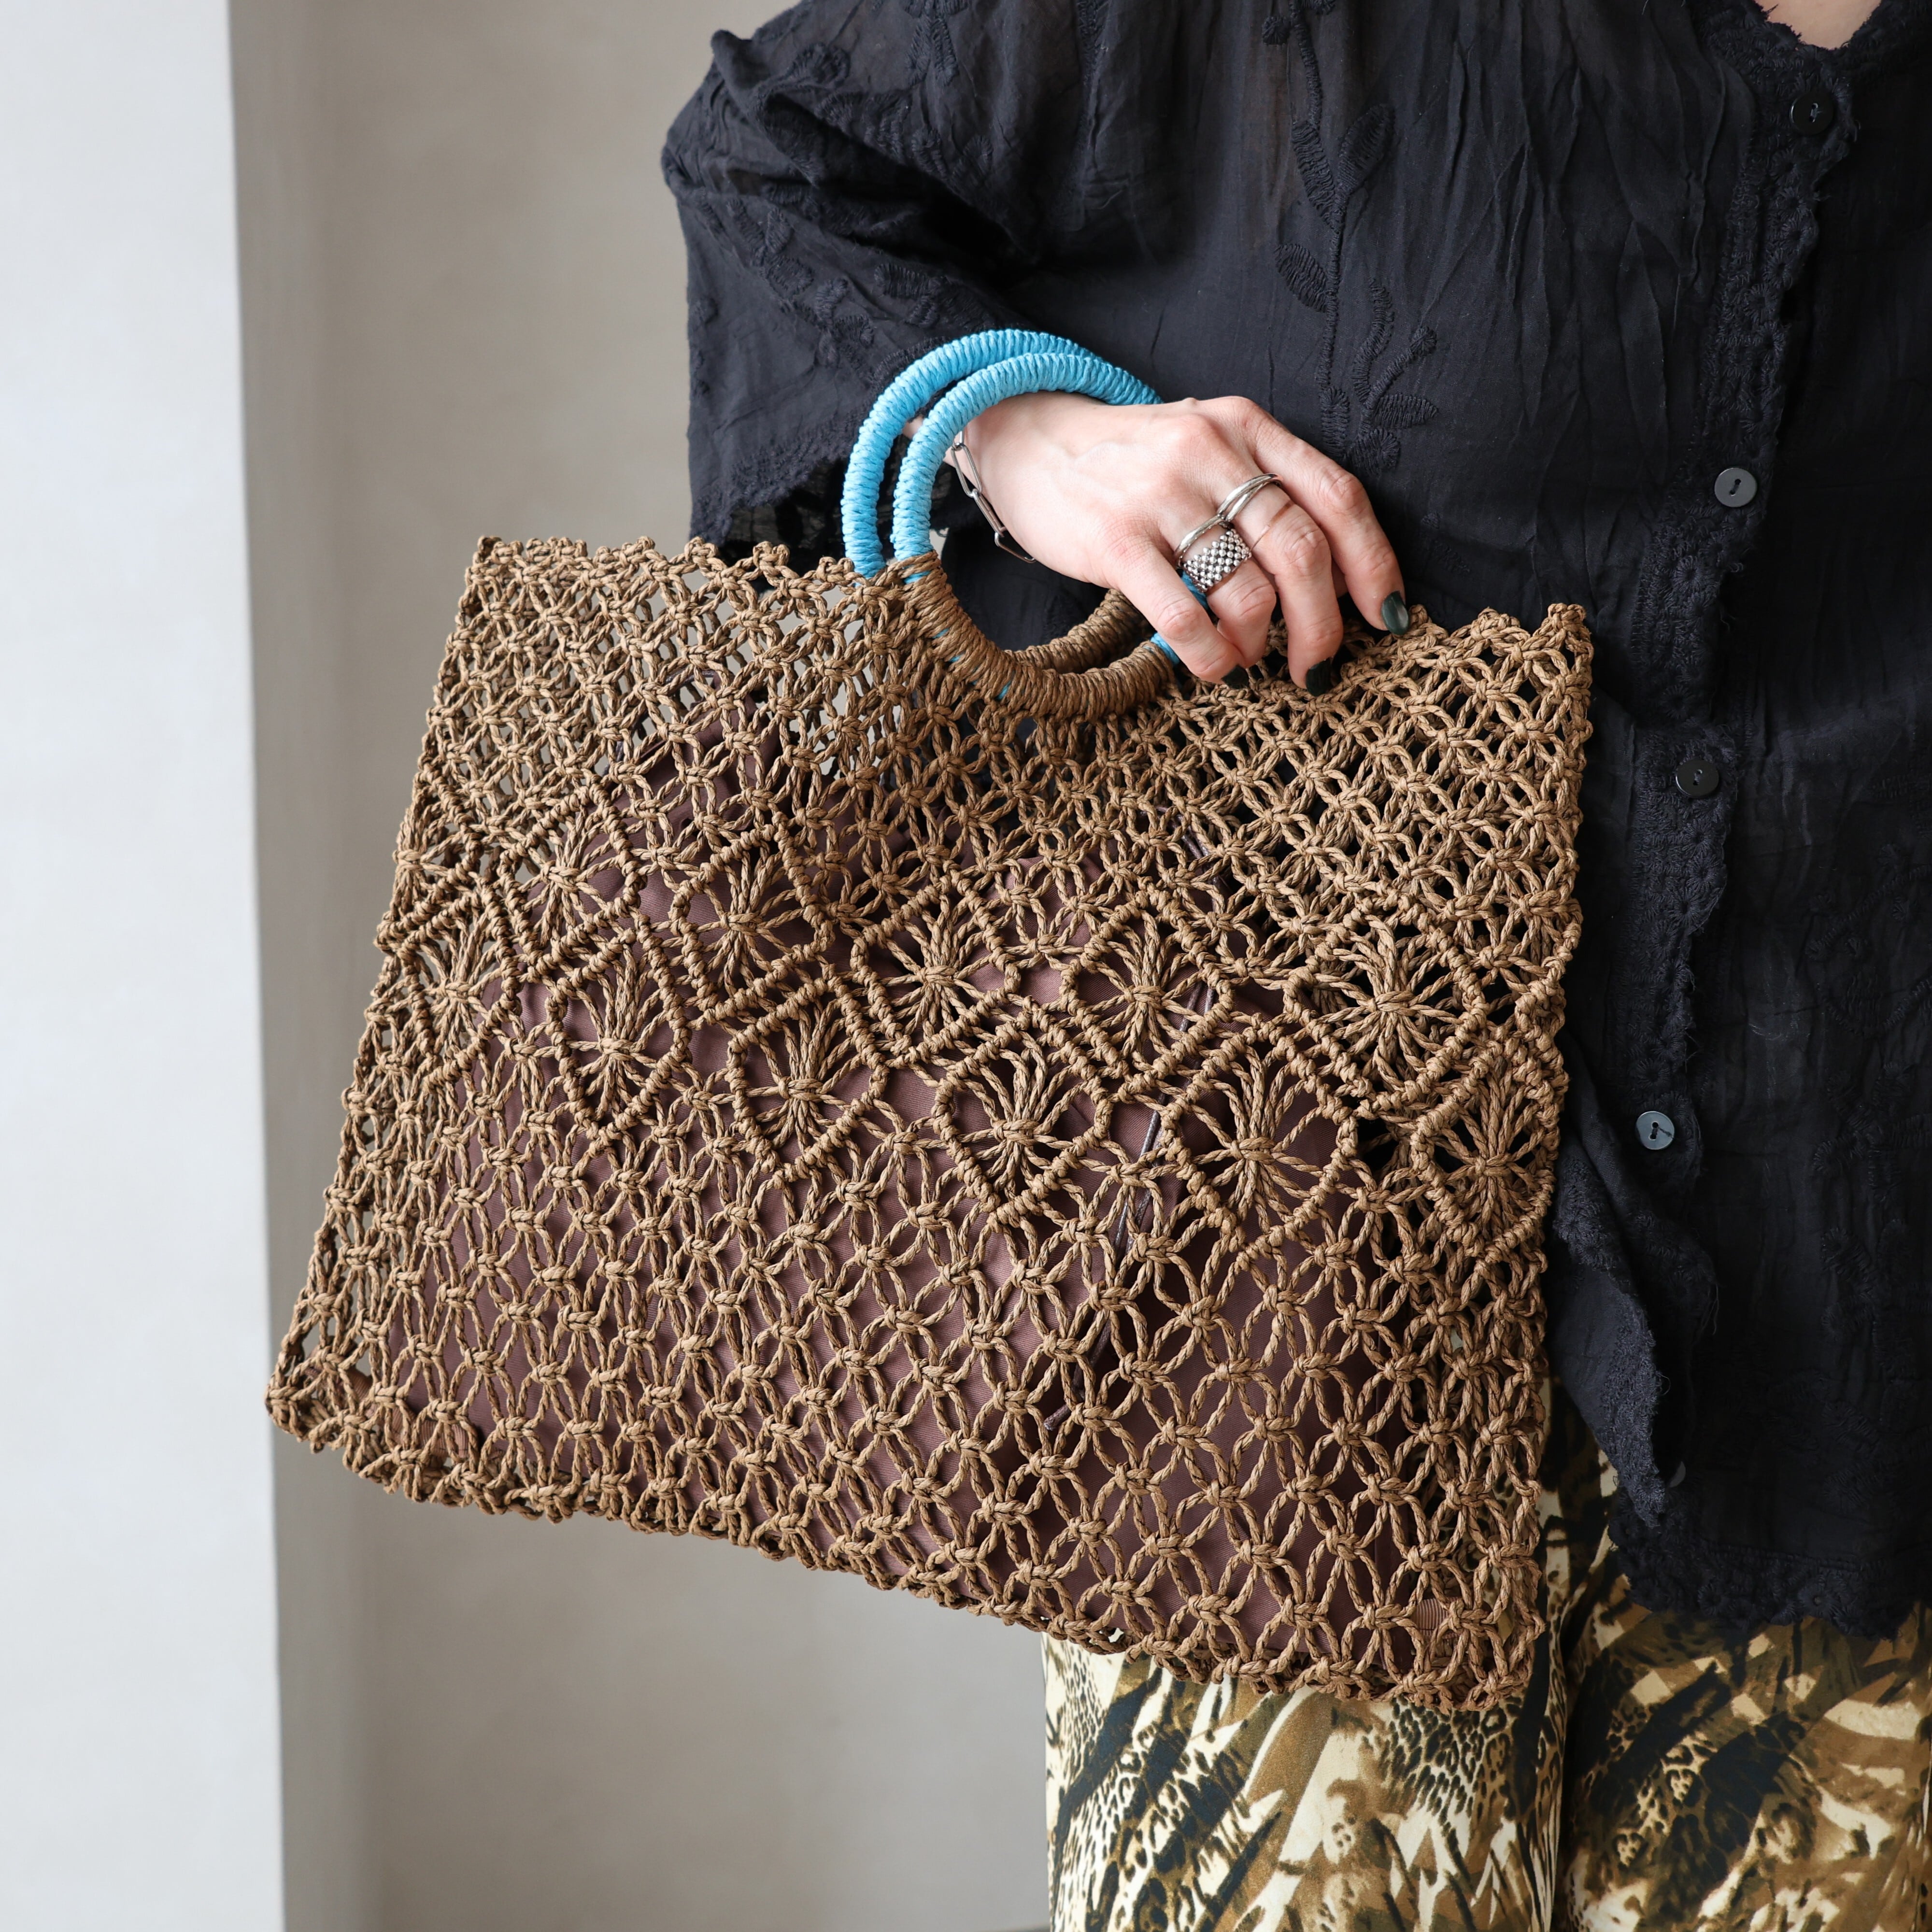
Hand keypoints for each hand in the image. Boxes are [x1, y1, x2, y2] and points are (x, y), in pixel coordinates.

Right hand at [956, 391, 1406, 685]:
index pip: (1338, 497)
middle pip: (1302, 551)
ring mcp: (1162, 496)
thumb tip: (1335, 579)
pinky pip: (1184, 616)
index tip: (1386, 616)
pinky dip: (1211, 655)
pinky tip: (1213, 665)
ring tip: (1249, 659)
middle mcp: (1212, 452)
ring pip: (1248, 590)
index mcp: (1248, 427)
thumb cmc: (1132, 463)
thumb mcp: (1208, 449)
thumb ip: (1266, 492)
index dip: (1374, 564)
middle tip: (1318, 666)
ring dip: (1260, 644)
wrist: (1028, 439)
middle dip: (1323, 625)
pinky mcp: (1115, 540)